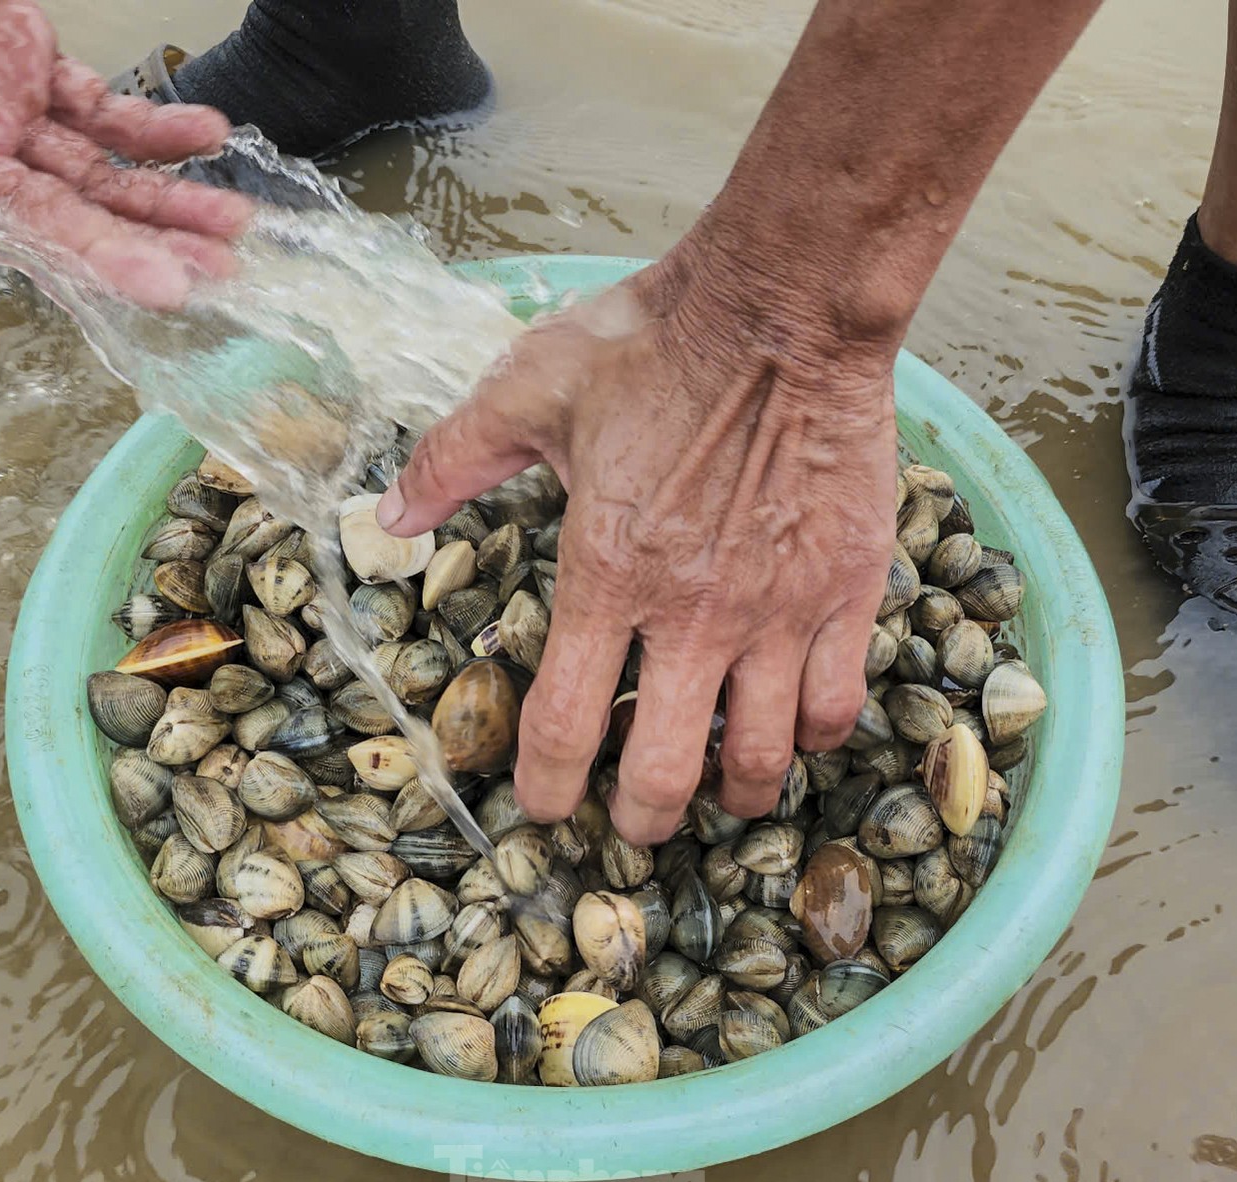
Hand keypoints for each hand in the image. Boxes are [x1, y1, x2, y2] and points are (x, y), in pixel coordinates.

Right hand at [0, 0, 248, 307]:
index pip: (19, 230)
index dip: (93, 260)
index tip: (159, 287)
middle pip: (75, 212)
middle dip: (151, 242)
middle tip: (220, 271)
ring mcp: (2, 111)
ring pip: (99, 169)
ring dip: (166, 195)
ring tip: (235, 219)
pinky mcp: (27, 63)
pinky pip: (99, 108)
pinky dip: (151, 124)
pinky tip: (205, 134)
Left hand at [378, 234, 902, 843]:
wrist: (785, 305)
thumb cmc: (655, 341)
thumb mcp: (528, 388)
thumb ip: (453, 459)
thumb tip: (387, 516)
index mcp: (606, 574)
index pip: (563, 729)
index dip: (545, 791)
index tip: (541, 809)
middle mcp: (693, 614)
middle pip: (665, 775)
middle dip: (640, 819)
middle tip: (632, 821)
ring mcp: (780, 611)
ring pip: (761, 757)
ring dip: (734, 793)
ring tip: (720, 791)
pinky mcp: (849, 591)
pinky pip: (839, 703)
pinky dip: (816, 733)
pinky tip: (797, 723)